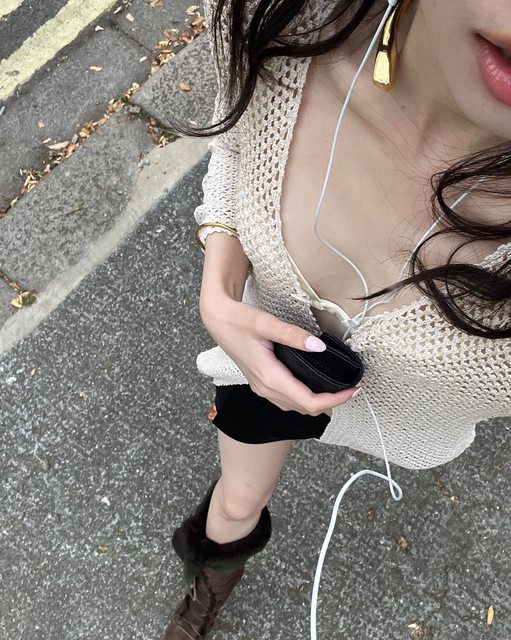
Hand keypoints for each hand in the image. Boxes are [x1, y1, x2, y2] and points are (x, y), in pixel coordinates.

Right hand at [200, 296, 359, 415]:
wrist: (217, 320)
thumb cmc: (238, 320)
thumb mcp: (265, 323)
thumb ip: (292, 335)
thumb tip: (319, 346)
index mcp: (269, 377)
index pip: (309, 402)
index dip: (335, 400)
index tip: (353, 389)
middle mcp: (266, 388)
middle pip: (305, 408)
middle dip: (331, 402)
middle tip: (352, 388)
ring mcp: (262, 388)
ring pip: (296, 407)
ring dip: (318, 402)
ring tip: (338, 387)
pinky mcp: (261, 383)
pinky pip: (287, 400)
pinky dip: (305, 398)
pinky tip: (315, 385)